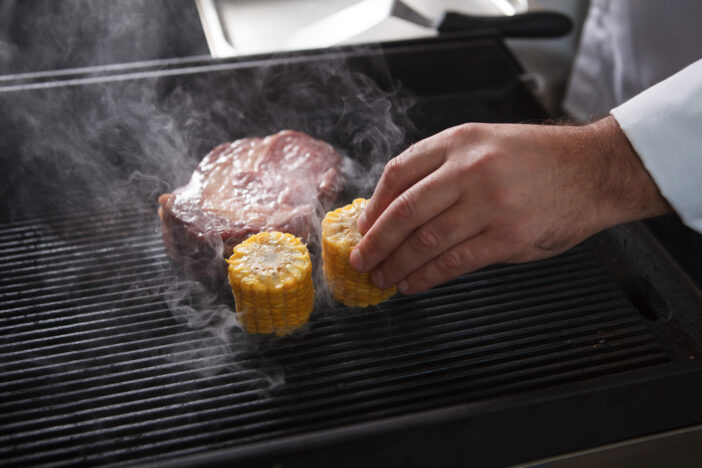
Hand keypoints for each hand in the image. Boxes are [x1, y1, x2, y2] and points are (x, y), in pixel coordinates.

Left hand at [349, 116, 670, 293]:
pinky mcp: (508, 236)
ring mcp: (489, 203)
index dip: (373, 206)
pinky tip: (413, 283)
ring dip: (396, 264)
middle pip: (404, 210)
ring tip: (381, 278)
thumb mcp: (486, 144)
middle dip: (375, 241)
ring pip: (424, 240)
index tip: (363, 227)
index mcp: (459, 141)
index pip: (398, 173)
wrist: (594, 170)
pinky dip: (427, 277)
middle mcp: (470, 168)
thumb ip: (444, 171)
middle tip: (360, 260)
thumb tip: (399, 212)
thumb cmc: (538, 160)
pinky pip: (454, 262)